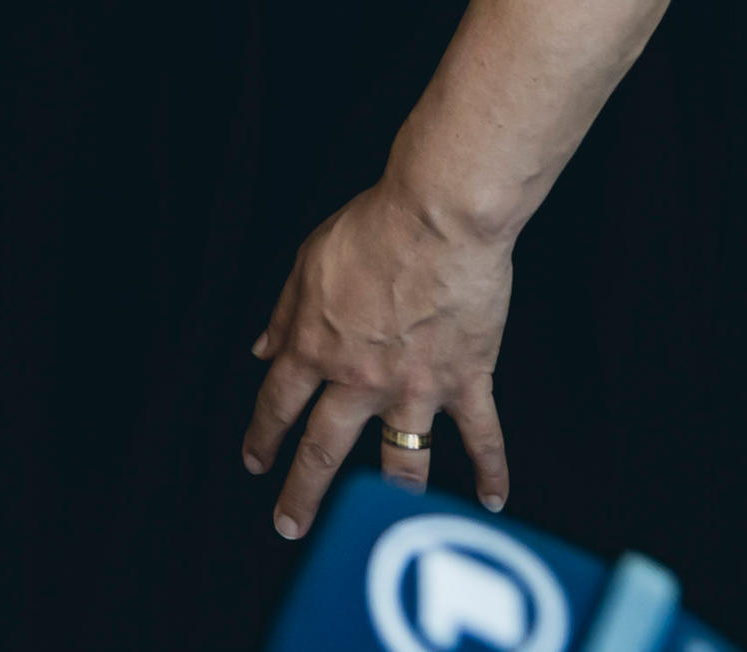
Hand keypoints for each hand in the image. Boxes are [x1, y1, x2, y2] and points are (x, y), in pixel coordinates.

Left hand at [242, 177, 516, 537]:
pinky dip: (491, 471)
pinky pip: (481, 437)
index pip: (278, 404)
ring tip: (387, 523)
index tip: (255, 462)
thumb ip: (284, 314)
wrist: (436, 220)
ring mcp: (415, 387)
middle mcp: (360, 379)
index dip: (263, 436)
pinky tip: (492, 502)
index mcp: (315, 346)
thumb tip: (261, 350)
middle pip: (324, 449)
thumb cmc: (370, 230)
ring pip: (401, 460)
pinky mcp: (466, 381)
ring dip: (392, 495)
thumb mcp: (306, 265)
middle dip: (303, 493)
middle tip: (289, 525)